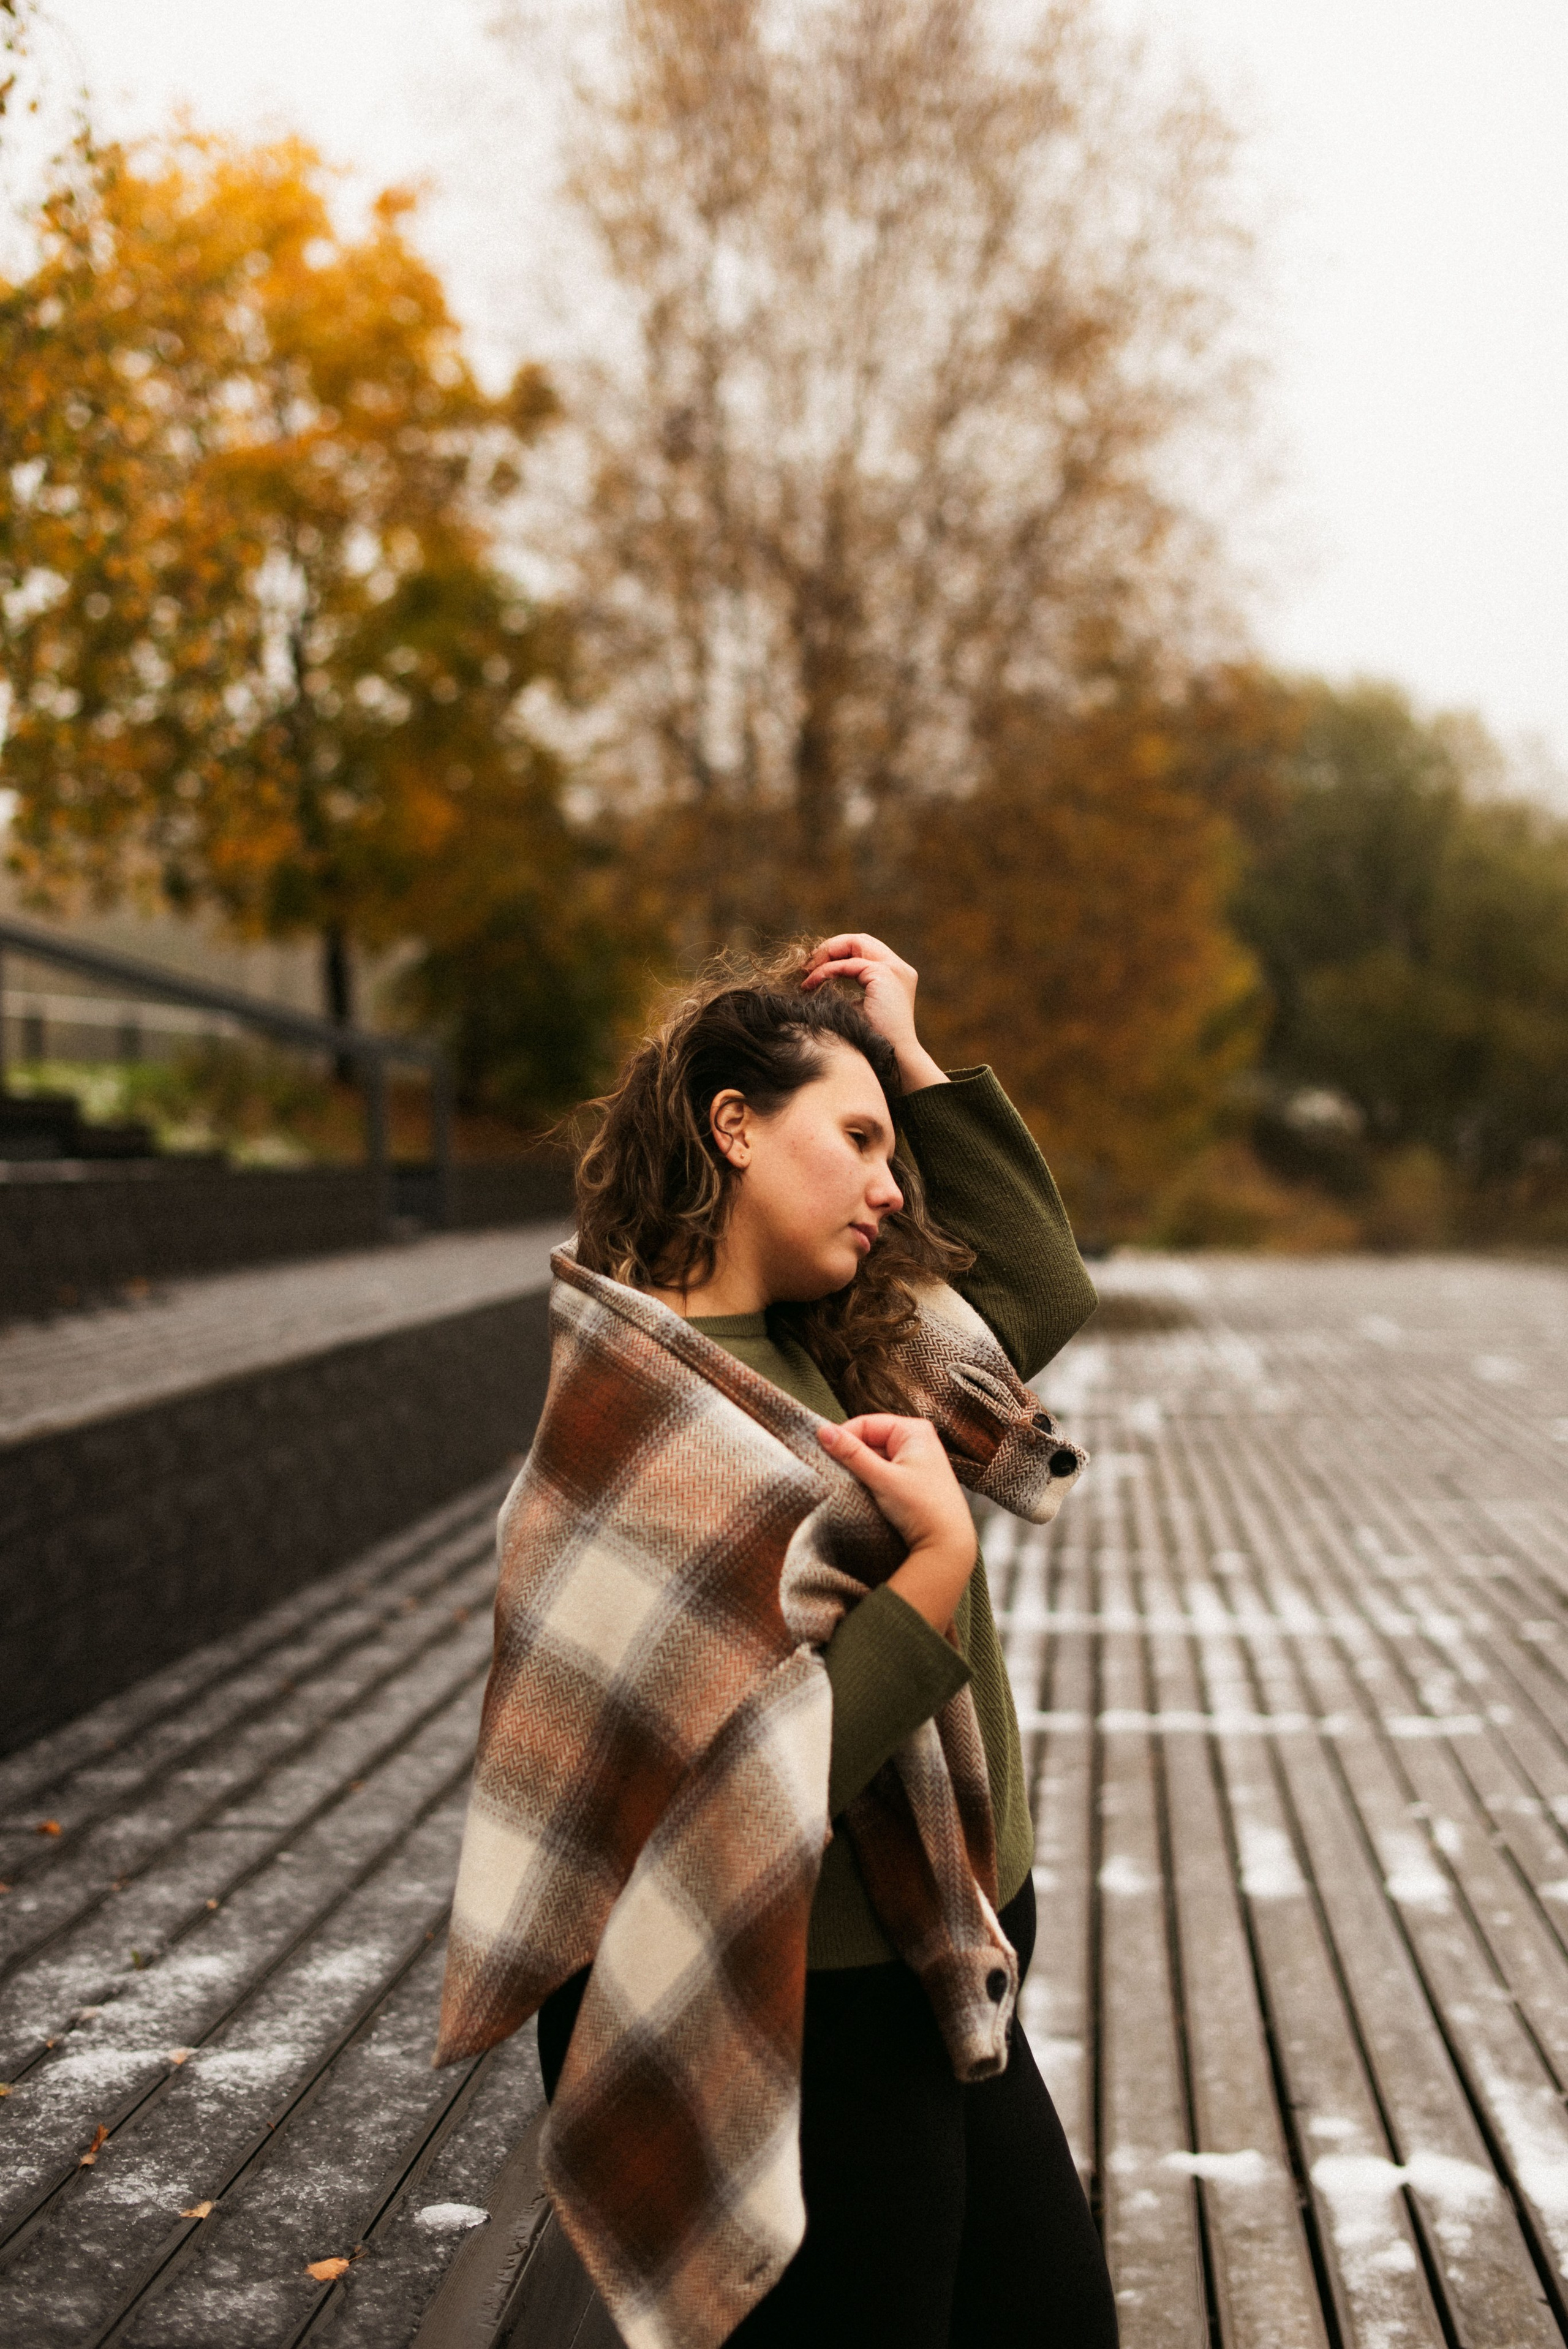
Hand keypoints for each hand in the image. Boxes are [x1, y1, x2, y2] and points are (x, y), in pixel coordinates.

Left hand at [801, 933, 947, 1093]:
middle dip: (830, 948)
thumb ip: (847, 989)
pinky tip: (811, 983)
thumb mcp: (858, 1008)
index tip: (813, 968)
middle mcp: (899, 968)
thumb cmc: (873, 1040)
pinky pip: (847, 964)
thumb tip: (818, 983)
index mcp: (896, 975)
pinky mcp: (884, 974)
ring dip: (826, 954)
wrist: (893, 1057)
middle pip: (860, 940)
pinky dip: (826, 970)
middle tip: (806, 965)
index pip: (864, 950)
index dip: (837, 953)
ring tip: (806, 971)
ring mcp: (893, 969)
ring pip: (855, 942)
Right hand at [818, 1414, 976, 1632]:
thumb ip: (851, 1453)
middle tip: (839, 1474)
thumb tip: (823, 1431)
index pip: (866, 1423)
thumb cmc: (922, 1507)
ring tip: (855, 1486)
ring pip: (875, 1457)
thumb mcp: (881, 1477)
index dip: (844, 1438)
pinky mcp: (914, 1479)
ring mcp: (917, 1460)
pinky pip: (885, 1472)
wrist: (946, 1544)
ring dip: (862, 1471)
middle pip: (870, 1440)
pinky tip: (869, 1494)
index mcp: (914, 1430)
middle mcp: (918, 1440)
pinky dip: (873, 1481)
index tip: (825, 1455)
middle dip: (853, 1457)